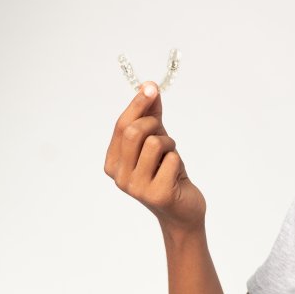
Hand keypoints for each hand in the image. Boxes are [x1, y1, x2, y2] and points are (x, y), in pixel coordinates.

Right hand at [104, 80, 206, 232]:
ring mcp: (136, 188)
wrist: (182, 209)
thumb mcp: (156, 139)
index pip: (121, 126)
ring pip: (154, 143)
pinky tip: (176, 175)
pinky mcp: (158, 194)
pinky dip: (178, 160)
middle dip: (154, 123)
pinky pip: (172, 159)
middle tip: (164, 133)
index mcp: (113, 162)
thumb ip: (151, 114)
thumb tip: (148, 86)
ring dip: (169, 144)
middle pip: (134, 132)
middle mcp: (119, 176)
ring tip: (170, 156)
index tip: (151, 88)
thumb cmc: (166, 171)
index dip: (137, 104)